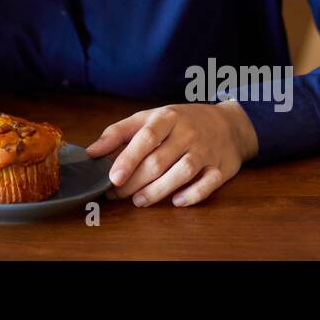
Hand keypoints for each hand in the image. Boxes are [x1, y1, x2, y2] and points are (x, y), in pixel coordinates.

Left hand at [85, 102, 258, 206]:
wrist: (228, 123)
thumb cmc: (180, 122)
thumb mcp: (149, 117)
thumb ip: (119, 133)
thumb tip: (91, 152)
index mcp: (167, 117)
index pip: (146, 136)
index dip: (128, 158)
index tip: (113, 177)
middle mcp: (187, 133)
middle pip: (160, 160)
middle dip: (135, 181)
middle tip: (117, 194)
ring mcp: (206, 151)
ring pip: (182, 173)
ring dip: (158, 191)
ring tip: (139, 201)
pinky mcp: (220, 168)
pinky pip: (208, 184)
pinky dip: (192, 195)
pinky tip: (176, 202)